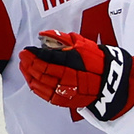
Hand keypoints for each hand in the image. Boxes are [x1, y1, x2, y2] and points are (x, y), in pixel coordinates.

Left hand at [18, 30, 133, 121]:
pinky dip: (35, 86)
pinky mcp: (64, 100)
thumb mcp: (82, 44)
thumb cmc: (96, 61)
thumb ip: (62, 38)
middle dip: (29, 63)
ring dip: (29, 74)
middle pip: (40, 71)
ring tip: (24, 66)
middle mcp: (67, 77)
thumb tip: (44, 34)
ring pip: (40, 84)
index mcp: (71, 62)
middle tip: (23, 56)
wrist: (110, 82)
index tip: (27, 49)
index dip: (33, 54)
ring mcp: (65, 90)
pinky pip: (44, 94)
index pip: (46, 58)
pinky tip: (30, 79)